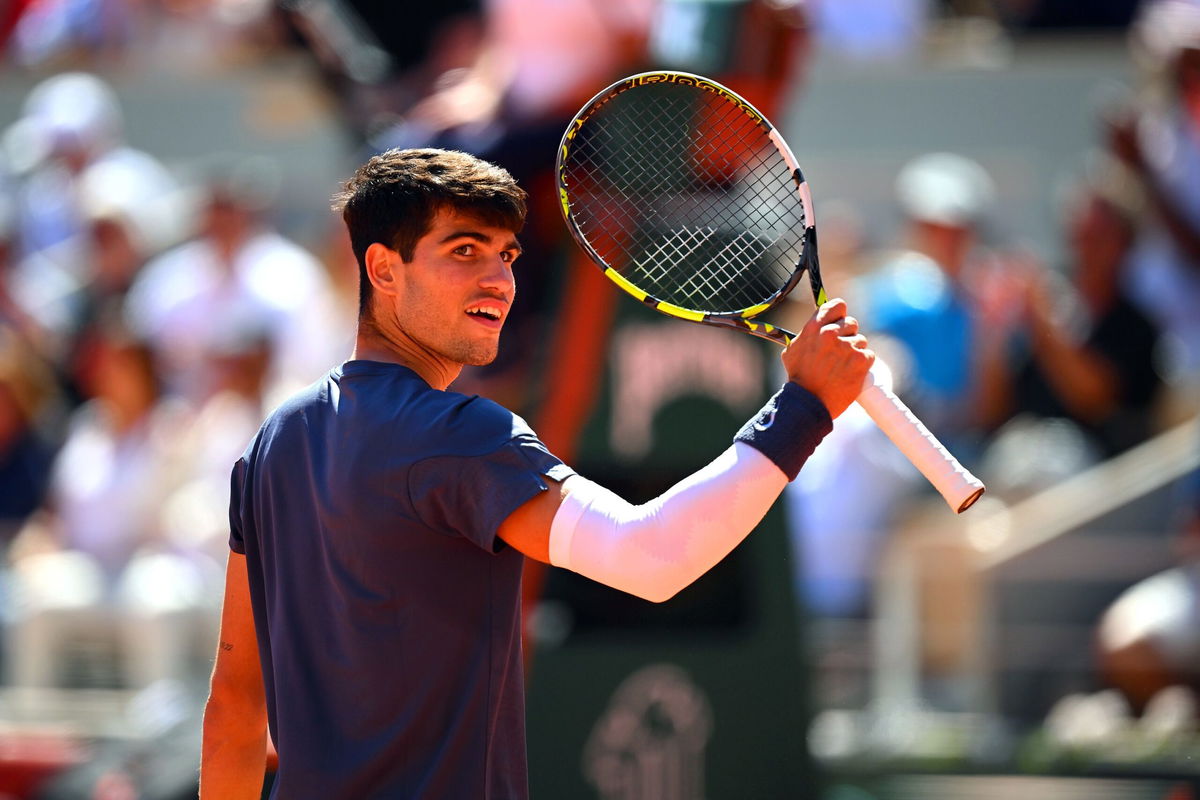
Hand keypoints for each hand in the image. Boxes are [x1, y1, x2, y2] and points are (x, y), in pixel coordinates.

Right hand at [783, 298, 873, 418]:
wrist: (809, 403)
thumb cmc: (799, 379)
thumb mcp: (792, 351)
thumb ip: (807, 334)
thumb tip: (816, 325)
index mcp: (814, 328)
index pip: (838, 306)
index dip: (840, 314)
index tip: (840, 321)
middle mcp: (830, 333)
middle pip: (851, 324)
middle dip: (847, 336)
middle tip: (839, 353)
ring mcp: (847, 346)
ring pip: (860, 341)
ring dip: (854, 353)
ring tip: (841, 368)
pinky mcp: (861, 360)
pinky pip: (868, 355)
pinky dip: (862, 365)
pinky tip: (850, 374)